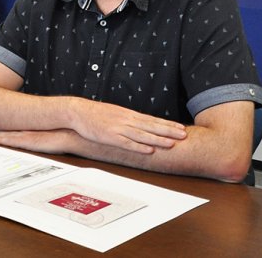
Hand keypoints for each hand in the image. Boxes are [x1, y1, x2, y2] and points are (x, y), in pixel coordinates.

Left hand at [0, 129, 77, 154]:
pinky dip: (2, 140)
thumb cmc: (66, 137)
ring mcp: (28, 136)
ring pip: (8, 136)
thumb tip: (47, 140)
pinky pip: (12, 141)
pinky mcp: (29, 141)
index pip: (17, 130)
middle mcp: (29, 132)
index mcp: (35, 130)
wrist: (72, 135)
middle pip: (10, 131)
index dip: (7, 130)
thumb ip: (47, 137)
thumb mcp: (54, 137)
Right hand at [69, 99, 186, 153]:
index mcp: (128, 114)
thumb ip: (128, 119)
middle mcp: (126, 120)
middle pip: (151, 126)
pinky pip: (126, 143)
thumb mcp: (114, 113)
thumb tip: (141, 125)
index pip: (152, 119)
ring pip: (142, 134)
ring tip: (172, 143)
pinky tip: (149, 150)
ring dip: (158, 139)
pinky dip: (138, 146)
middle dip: (168, 130)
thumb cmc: (94, 114)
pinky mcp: (109, 136)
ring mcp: (118, 128)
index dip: (167, 124)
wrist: (77, 111)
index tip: (180, 127)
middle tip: (184, 134)